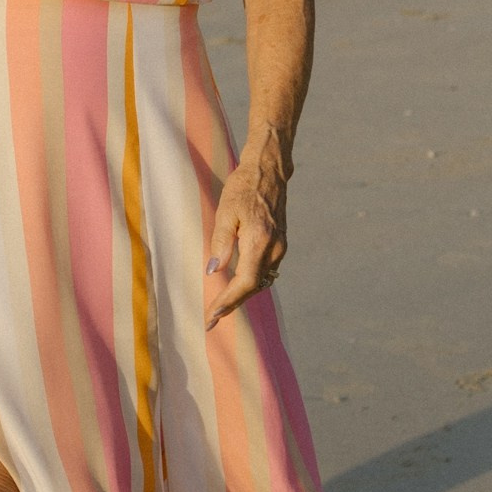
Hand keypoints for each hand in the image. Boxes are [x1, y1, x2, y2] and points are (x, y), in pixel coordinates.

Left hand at [204, 149, 287, 329]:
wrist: (268, 171)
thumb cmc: (242, 187)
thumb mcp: (225, 212)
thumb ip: (220, 242)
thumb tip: (214, 272)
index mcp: (259, 240)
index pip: (246, 282)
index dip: (229, 301)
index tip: (213, 314)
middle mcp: (274, 248)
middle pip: (254, 287)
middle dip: (233, 304)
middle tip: (211, 320)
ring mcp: (280, 246)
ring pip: (261, 281)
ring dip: (242, 295)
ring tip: (221, 308)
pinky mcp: (280, 244)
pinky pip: (265, 270)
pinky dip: (250, 282)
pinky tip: (236, 287)